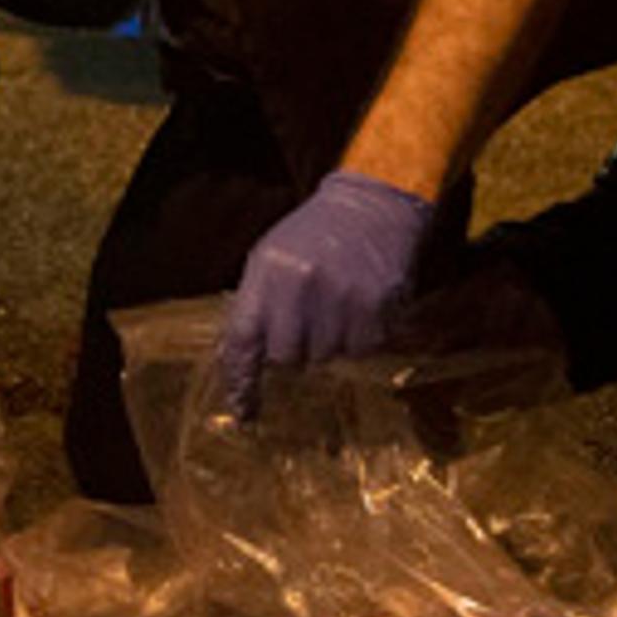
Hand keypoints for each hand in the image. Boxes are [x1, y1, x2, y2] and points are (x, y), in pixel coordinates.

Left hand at [217, 170, 436, 416]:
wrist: (372, 205)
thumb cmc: (313, 235)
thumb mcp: (270, 257)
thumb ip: (255, 305)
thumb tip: (239, 360)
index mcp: (267, 272)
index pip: (243, 339)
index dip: (240, 380)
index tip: (242, 412)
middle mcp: (301, 287)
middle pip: (286, 359)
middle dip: (293, 351)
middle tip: (306, 324)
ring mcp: (341, 299)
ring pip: (325, 358)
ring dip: (328, 344)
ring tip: (334, 306)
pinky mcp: (377, 309)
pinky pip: (361, 351)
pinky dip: (358, 339)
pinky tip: (359, 309)